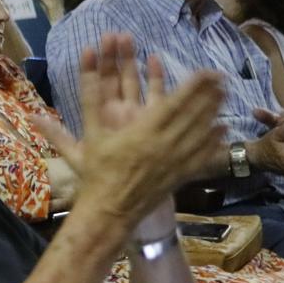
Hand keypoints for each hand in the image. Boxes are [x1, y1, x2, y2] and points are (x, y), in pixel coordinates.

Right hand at [26, 33, 225, 223]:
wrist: (110, 212)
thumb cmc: (96, 175)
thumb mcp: (87, 140)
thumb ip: (82, 107)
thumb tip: (57, 90)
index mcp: (144, 133)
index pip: (175, 103)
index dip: (193, 86)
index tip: (206, 71)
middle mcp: (166, 145)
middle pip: (194, 115)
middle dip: (209, 95)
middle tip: (222, 78)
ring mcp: (177, 161)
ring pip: (201, 133)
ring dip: (215, 112)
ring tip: (226, 96)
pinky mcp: (181, 175)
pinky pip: (202, 156)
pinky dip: (214, 142)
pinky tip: (222, 131)